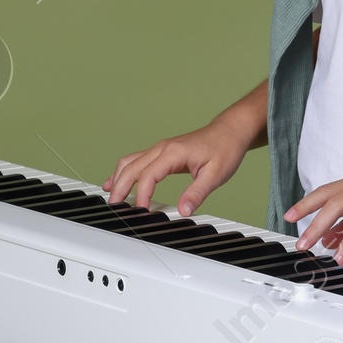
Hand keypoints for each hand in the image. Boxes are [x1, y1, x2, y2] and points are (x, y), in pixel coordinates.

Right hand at [107, 119, 247, 214]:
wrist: (230, 132)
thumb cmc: (224, 150)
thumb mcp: (215, 175)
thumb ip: (197, 193)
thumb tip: (183, 210)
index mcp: (173, 153)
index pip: (148, 175)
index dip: (141, 195)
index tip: (141, 211)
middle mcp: (162, 148)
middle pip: (131, 168)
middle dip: (120, 188)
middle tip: (115, 208)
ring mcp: (159, 149)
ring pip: (129, 162)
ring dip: (118, 179)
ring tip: (112, 198)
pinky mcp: (161, 152)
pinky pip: (135, 160)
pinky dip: (123, 172)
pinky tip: (116, 182)